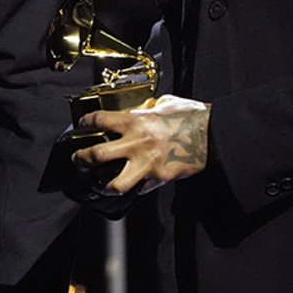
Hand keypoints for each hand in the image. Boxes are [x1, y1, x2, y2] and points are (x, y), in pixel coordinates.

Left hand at [72, 94, 209, 194]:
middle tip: (78, 160)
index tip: (81, 124)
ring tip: (99, 183)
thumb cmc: (192, 116)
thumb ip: (148, 108)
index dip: (85, 122)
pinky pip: (141, 188)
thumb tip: (142, 108)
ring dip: (103, 184)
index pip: (100, 121)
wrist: (213, 134)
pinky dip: (135, 188)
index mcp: (136, 121)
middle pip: (97, 154)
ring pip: (115, 182)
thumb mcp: (165, 103)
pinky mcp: (159, 178)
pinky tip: (132, 186)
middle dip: (82, 158)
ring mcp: (147, 164)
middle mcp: (137, 143)